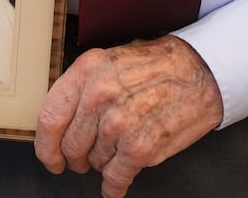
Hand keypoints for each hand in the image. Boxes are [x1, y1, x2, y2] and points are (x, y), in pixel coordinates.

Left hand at [34, 36, 222, 197]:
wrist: (202, 72)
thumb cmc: (158, 66)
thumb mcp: (110, 62)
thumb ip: (83, 87)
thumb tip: (61, 118)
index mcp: (87, 71)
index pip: (49, 117)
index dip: (46, 145)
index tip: (50, 157)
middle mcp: (99, 96)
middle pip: (70, 145)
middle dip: (77, 157)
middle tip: (86, 157)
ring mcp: (119, 123)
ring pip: (93, 162)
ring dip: (103, 163)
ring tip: (119, 148)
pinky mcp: (140, 147)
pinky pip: (114, 178)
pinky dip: (113, 186)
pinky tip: (115, 184)